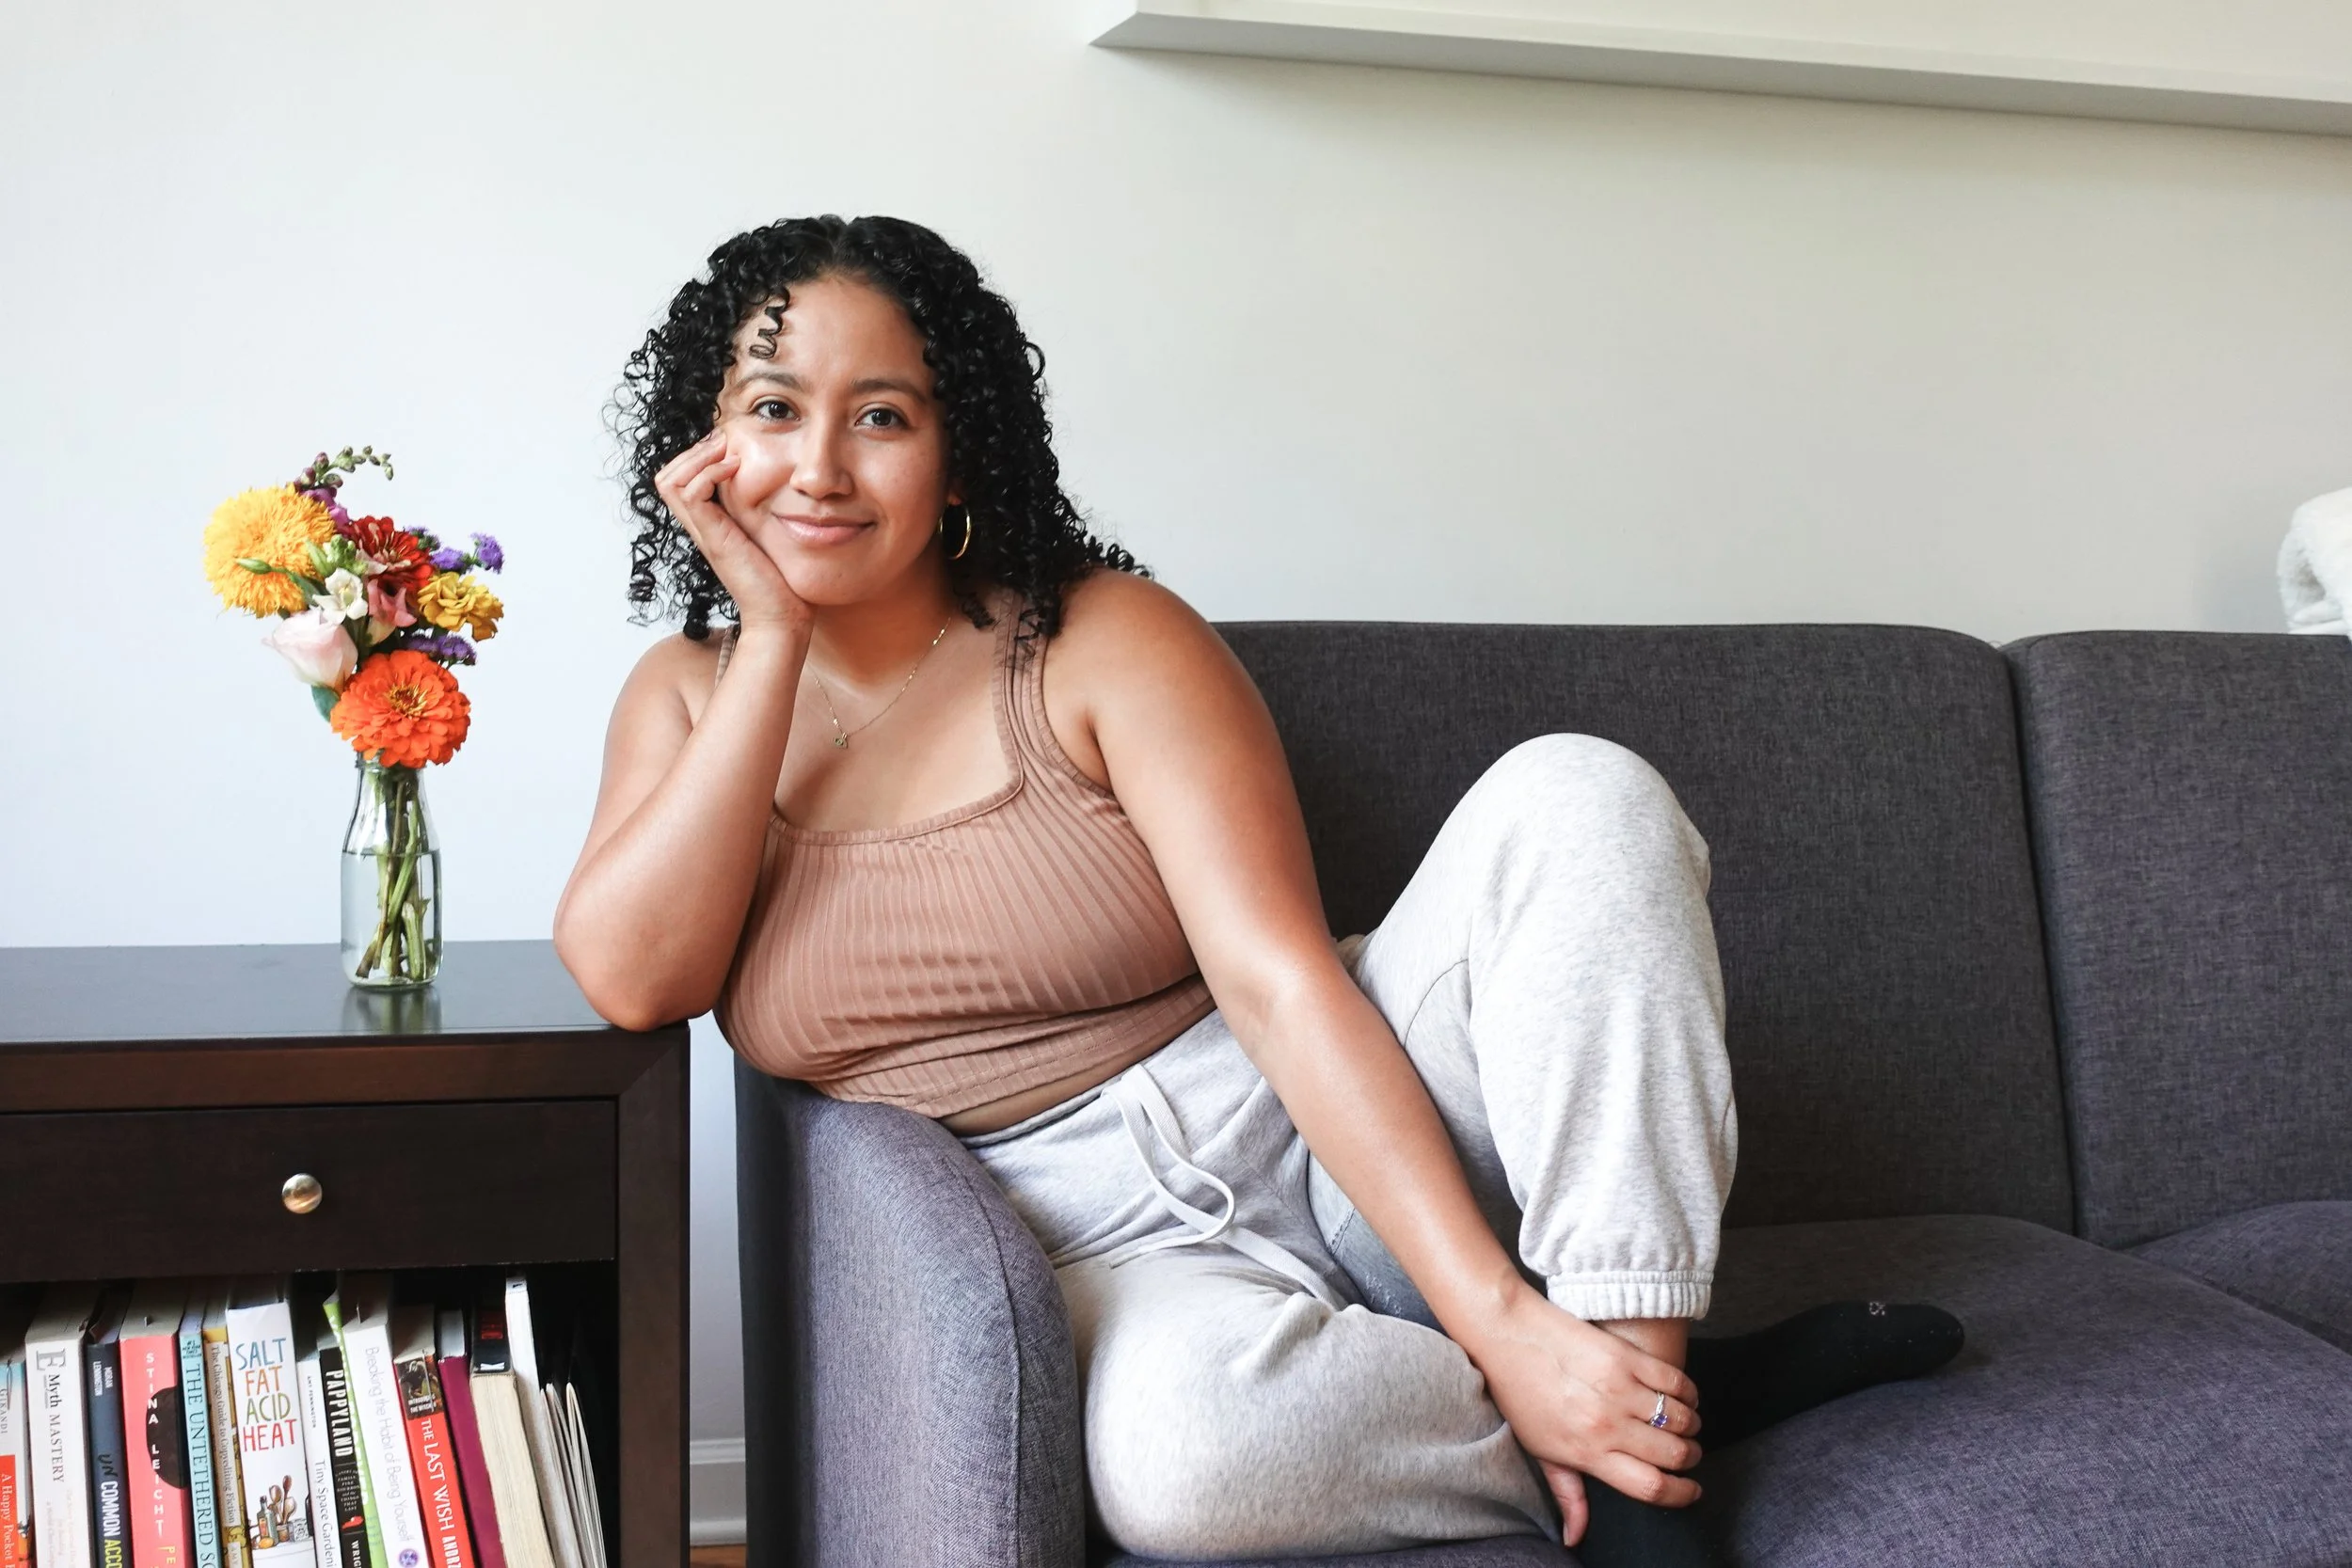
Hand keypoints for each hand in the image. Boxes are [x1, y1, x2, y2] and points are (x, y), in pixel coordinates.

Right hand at [654, 428, 809, 632]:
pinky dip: (709, 474)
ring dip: (698, 457)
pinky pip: (691, 494)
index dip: (695, 456)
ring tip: (728, 453)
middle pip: (666, 476)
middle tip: (724, 443)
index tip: (727, 447)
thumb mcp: (767, 534)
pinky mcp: (715, 538)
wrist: (780, 617)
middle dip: (692, 451)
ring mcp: (704, 533)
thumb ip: (760, 512)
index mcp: (709, 524)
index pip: (678, 480)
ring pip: (670, 481)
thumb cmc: (780, 580)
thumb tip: (776, 484)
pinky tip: (735, 471)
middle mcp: (700, 527)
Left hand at [1458, 1287, 1702, 1545]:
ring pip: (1680, 1418)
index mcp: (1587, 1452)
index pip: (1651, 1487)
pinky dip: (1689, 1392)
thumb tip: (1575, 1537)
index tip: (1690, 1490)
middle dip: (1690, 1459)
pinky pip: (1674, 1379)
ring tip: (1686, 1426)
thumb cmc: (1521, 1396)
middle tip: (1688, 1454)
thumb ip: (1567, 1494)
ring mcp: (1618, 1388)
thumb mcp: (1540, 1451)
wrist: (1506, 1335)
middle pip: (1675, 1454)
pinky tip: (1684, 1397)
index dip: (1681, 1494)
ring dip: (1691, 1426)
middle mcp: (1606, 1423)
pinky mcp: (1624, 1355)